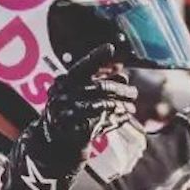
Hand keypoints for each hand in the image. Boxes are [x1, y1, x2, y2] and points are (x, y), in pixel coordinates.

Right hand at [26, 41, 133, 182]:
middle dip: (120, 89)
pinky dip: (114, 120)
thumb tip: (123, 74)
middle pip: (97, 87)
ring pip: (99, 105)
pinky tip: (125, 117)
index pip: (83, 65)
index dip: (97, 56)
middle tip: (134, 92)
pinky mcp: (71, 129)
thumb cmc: (73, 113)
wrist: (55, 141)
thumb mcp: (85, 95)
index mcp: (65, 81)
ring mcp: (64, 111)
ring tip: (132, 108)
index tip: (111, 47)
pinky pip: (98, 123)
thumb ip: (103, 83)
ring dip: (119, 105)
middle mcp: (62, 93)